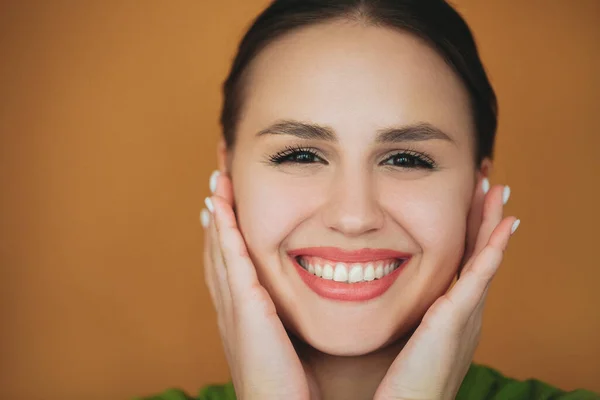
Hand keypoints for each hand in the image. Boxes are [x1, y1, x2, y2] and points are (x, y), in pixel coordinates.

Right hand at [201, 171, 311, 399]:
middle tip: (217, 177)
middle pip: (218, 247)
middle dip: (218, 212)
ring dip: (219, 212)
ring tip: (217, 181)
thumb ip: (289, 318)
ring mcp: (234, 306)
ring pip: (220, 247)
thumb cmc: (290, 387)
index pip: (230, 260)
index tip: (229, 199)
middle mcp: (231, 305)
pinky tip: (222, 203)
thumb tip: (310, 294)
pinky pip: (231, 259)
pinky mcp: (245, 309)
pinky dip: (224, 230)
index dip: (227, 229)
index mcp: (242, 313)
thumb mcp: (286, 343)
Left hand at [374, 180, 519, 399]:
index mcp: (448, 314)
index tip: (468, 200)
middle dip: (484, 218)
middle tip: (489, 183)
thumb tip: (368, 290)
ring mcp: (463, 317)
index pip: (461, 262)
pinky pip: (478, 278)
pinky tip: (503, 227)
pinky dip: (493, 251)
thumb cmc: (396, 384)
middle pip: (478, 254)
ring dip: (492, 223)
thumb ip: (399, 314)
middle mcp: (463, 313)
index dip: (468, 230)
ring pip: (483, 258)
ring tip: (497, 191)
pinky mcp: (455, 322)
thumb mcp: (403, 340)